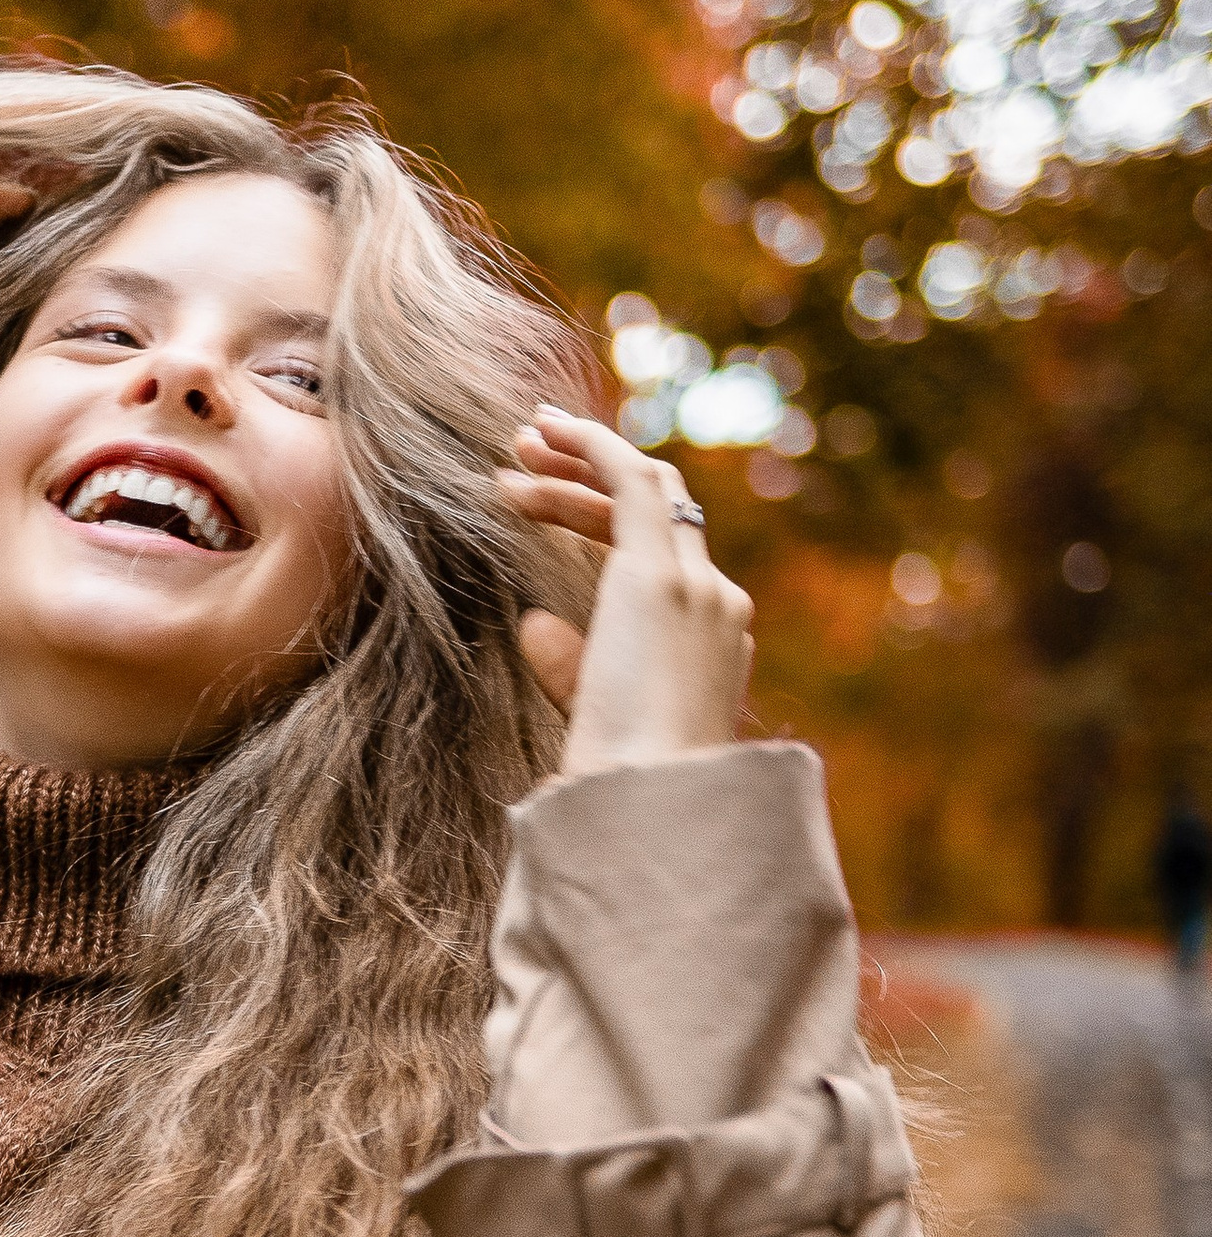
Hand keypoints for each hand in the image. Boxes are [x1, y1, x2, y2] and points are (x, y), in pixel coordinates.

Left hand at [494, 408, 752, 777]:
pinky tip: (547, 431)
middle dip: (589, 479)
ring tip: (518, 446)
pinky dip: (593, 446)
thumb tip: (533, 623)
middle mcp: (718, 605)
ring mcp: (698, 587)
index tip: (546, 506)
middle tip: (525, 456)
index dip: (604, 523)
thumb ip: (571, 668)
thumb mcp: (592, 717)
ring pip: (646, 490)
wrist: (646, 806)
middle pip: (658, 515)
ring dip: (582, 460)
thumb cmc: (619, 784)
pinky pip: (634, 482)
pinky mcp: (661, 577)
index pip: (666, 559)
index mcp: (714, 644)